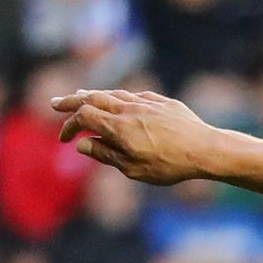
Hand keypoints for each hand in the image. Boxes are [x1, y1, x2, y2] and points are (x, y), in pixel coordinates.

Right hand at [55, 87, 229, 185]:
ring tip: (81, 96)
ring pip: (112, 93)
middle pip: (92, 98)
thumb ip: (105, 154)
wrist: (206, 149)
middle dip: (71, 101)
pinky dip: (118, 96)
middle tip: (56, 102)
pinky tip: (116, 99)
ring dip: (93, 95)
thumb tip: (82, 145)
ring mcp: (145, 102)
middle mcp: (128, 109)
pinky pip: (133, 95)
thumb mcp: (133, 168)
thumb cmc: (170, 165)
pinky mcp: (161, 101)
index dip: (69, 126)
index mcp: (118, 127)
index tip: (65, 139)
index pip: (83, 118)